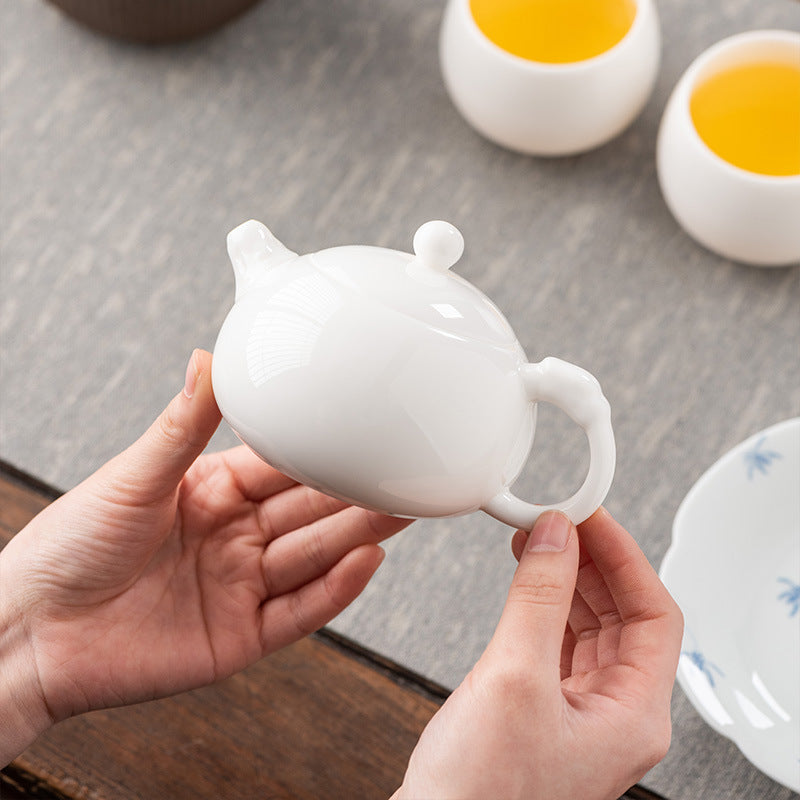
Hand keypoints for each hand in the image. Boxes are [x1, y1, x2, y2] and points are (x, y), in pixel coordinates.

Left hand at [0, 350, 411, 763]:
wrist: (29, 633)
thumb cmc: (67, 548)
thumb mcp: (133, 475)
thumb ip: (183, 424)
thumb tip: (208, 357)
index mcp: (213, 494)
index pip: (285, 468)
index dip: (325, 452)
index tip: (363, 431)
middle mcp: (235, 539)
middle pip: (311, 512)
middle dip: (358, 493)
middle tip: (404, 471)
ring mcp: (241, 588)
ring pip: (314, 557)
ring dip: (360, 535)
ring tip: (402, 510)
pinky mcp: (241, 637)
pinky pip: (299, 611)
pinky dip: (335, 590)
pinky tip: (365, 562)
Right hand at [394, 509, 682, 799]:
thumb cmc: (479, 793)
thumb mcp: (514, 677)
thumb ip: (538, 597)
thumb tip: (556, 535)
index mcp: (632, 715)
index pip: (654, 613)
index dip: (625, 557)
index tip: (590, 515)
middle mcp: (614, 715)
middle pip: (623, 616)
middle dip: (592, 561)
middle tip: (559, 520)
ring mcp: (579, 714)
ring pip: (589, 626)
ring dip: (566, 579)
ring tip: (538, 539)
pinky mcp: (544, 710)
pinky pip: (558, 642)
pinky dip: (543, 604)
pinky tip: (526, 581)